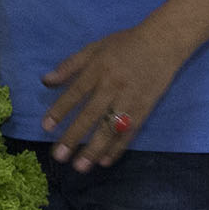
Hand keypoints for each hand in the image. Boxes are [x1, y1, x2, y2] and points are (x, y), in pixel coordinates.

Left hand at [39, 24, 186, 170]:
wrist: (163, 42)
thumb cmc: (125, 44)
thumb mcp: (95, 48)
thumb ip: (70, 65)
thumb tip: (45, 81)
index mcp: (98, 69)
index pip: (76, 92)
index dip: (60, 110)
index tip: (45, 127)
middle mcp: (113, 86)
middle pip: (91, 115)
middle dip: (74, 137)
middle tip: (59, 157)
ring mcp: (130, 99)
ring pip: (111, 128)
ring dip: (95, 149)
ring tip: (81, 167)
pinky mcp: (145, 109)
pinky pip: (130, 132)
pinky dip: (118, 148)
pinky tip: (106, 161)